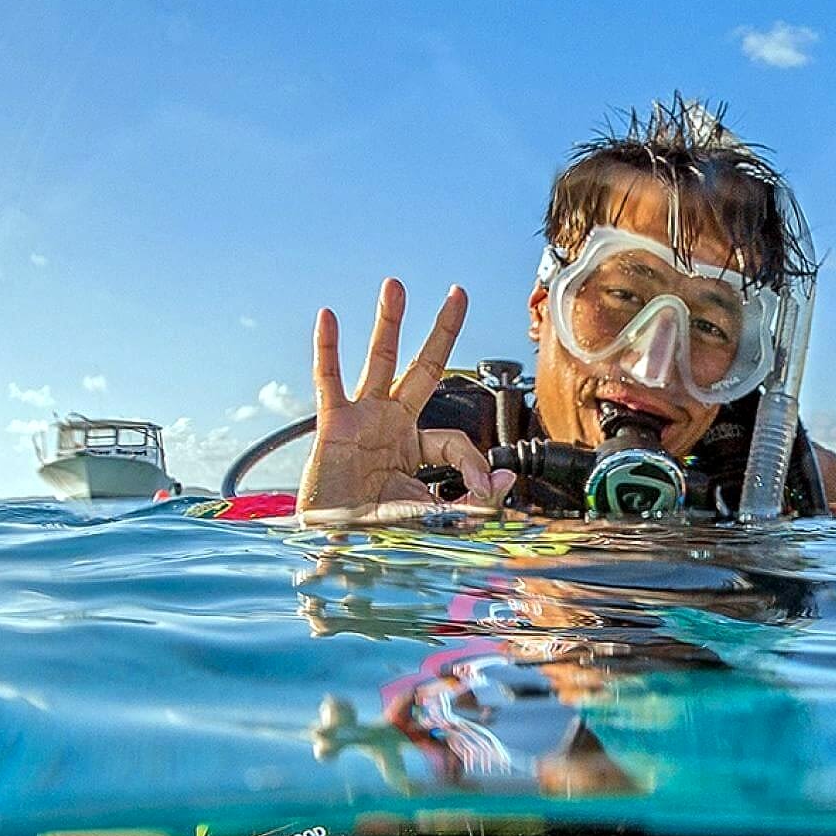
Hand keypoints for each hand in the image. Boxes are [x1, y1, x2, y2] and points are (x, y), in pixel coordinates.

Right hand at [298, 279, 516, 522]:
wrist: (332, 550)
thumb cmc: (375, 534)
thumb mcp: (434, 518)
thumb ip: (473, 503)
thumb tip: (506, 477)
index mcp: (414, 447)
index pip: (456, 441)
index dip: (475, 465)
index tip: (482, 490)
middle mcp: (391, 425)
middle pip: (422, 369)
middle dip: (441, 332)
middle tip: (458, 293)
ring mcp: (362, 421)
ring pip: (380, 362)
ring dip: (389, 323)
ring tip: (396, 286)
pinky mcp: (334, 426)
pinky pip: (330, 381)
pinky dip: (329, 349)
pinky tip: (329, 317)